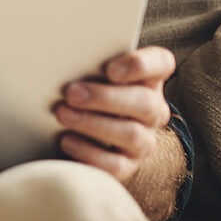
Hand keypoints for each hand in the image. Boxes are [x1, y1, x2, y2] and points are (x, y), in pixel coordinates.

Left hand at [53, 45, 174, 182]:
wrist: (82, 131)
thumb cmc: (85, 88)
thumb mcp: (89, 72)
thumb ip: (86, 62)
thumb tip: (59, 55)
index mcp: (147, 78)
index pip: (161, 63)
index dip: (140, 65)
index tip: (110, 69)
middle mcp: (152, 109)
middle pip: (144, 102)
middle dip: (105, 98)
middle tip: (71, 93)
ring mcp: (143, 139)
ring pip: (131, 134)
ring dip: (93, 123)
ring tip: (62, 114)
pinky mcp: (128, 165)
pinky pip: (116, 164)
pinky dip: (89, 152)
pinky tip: (66, 140)